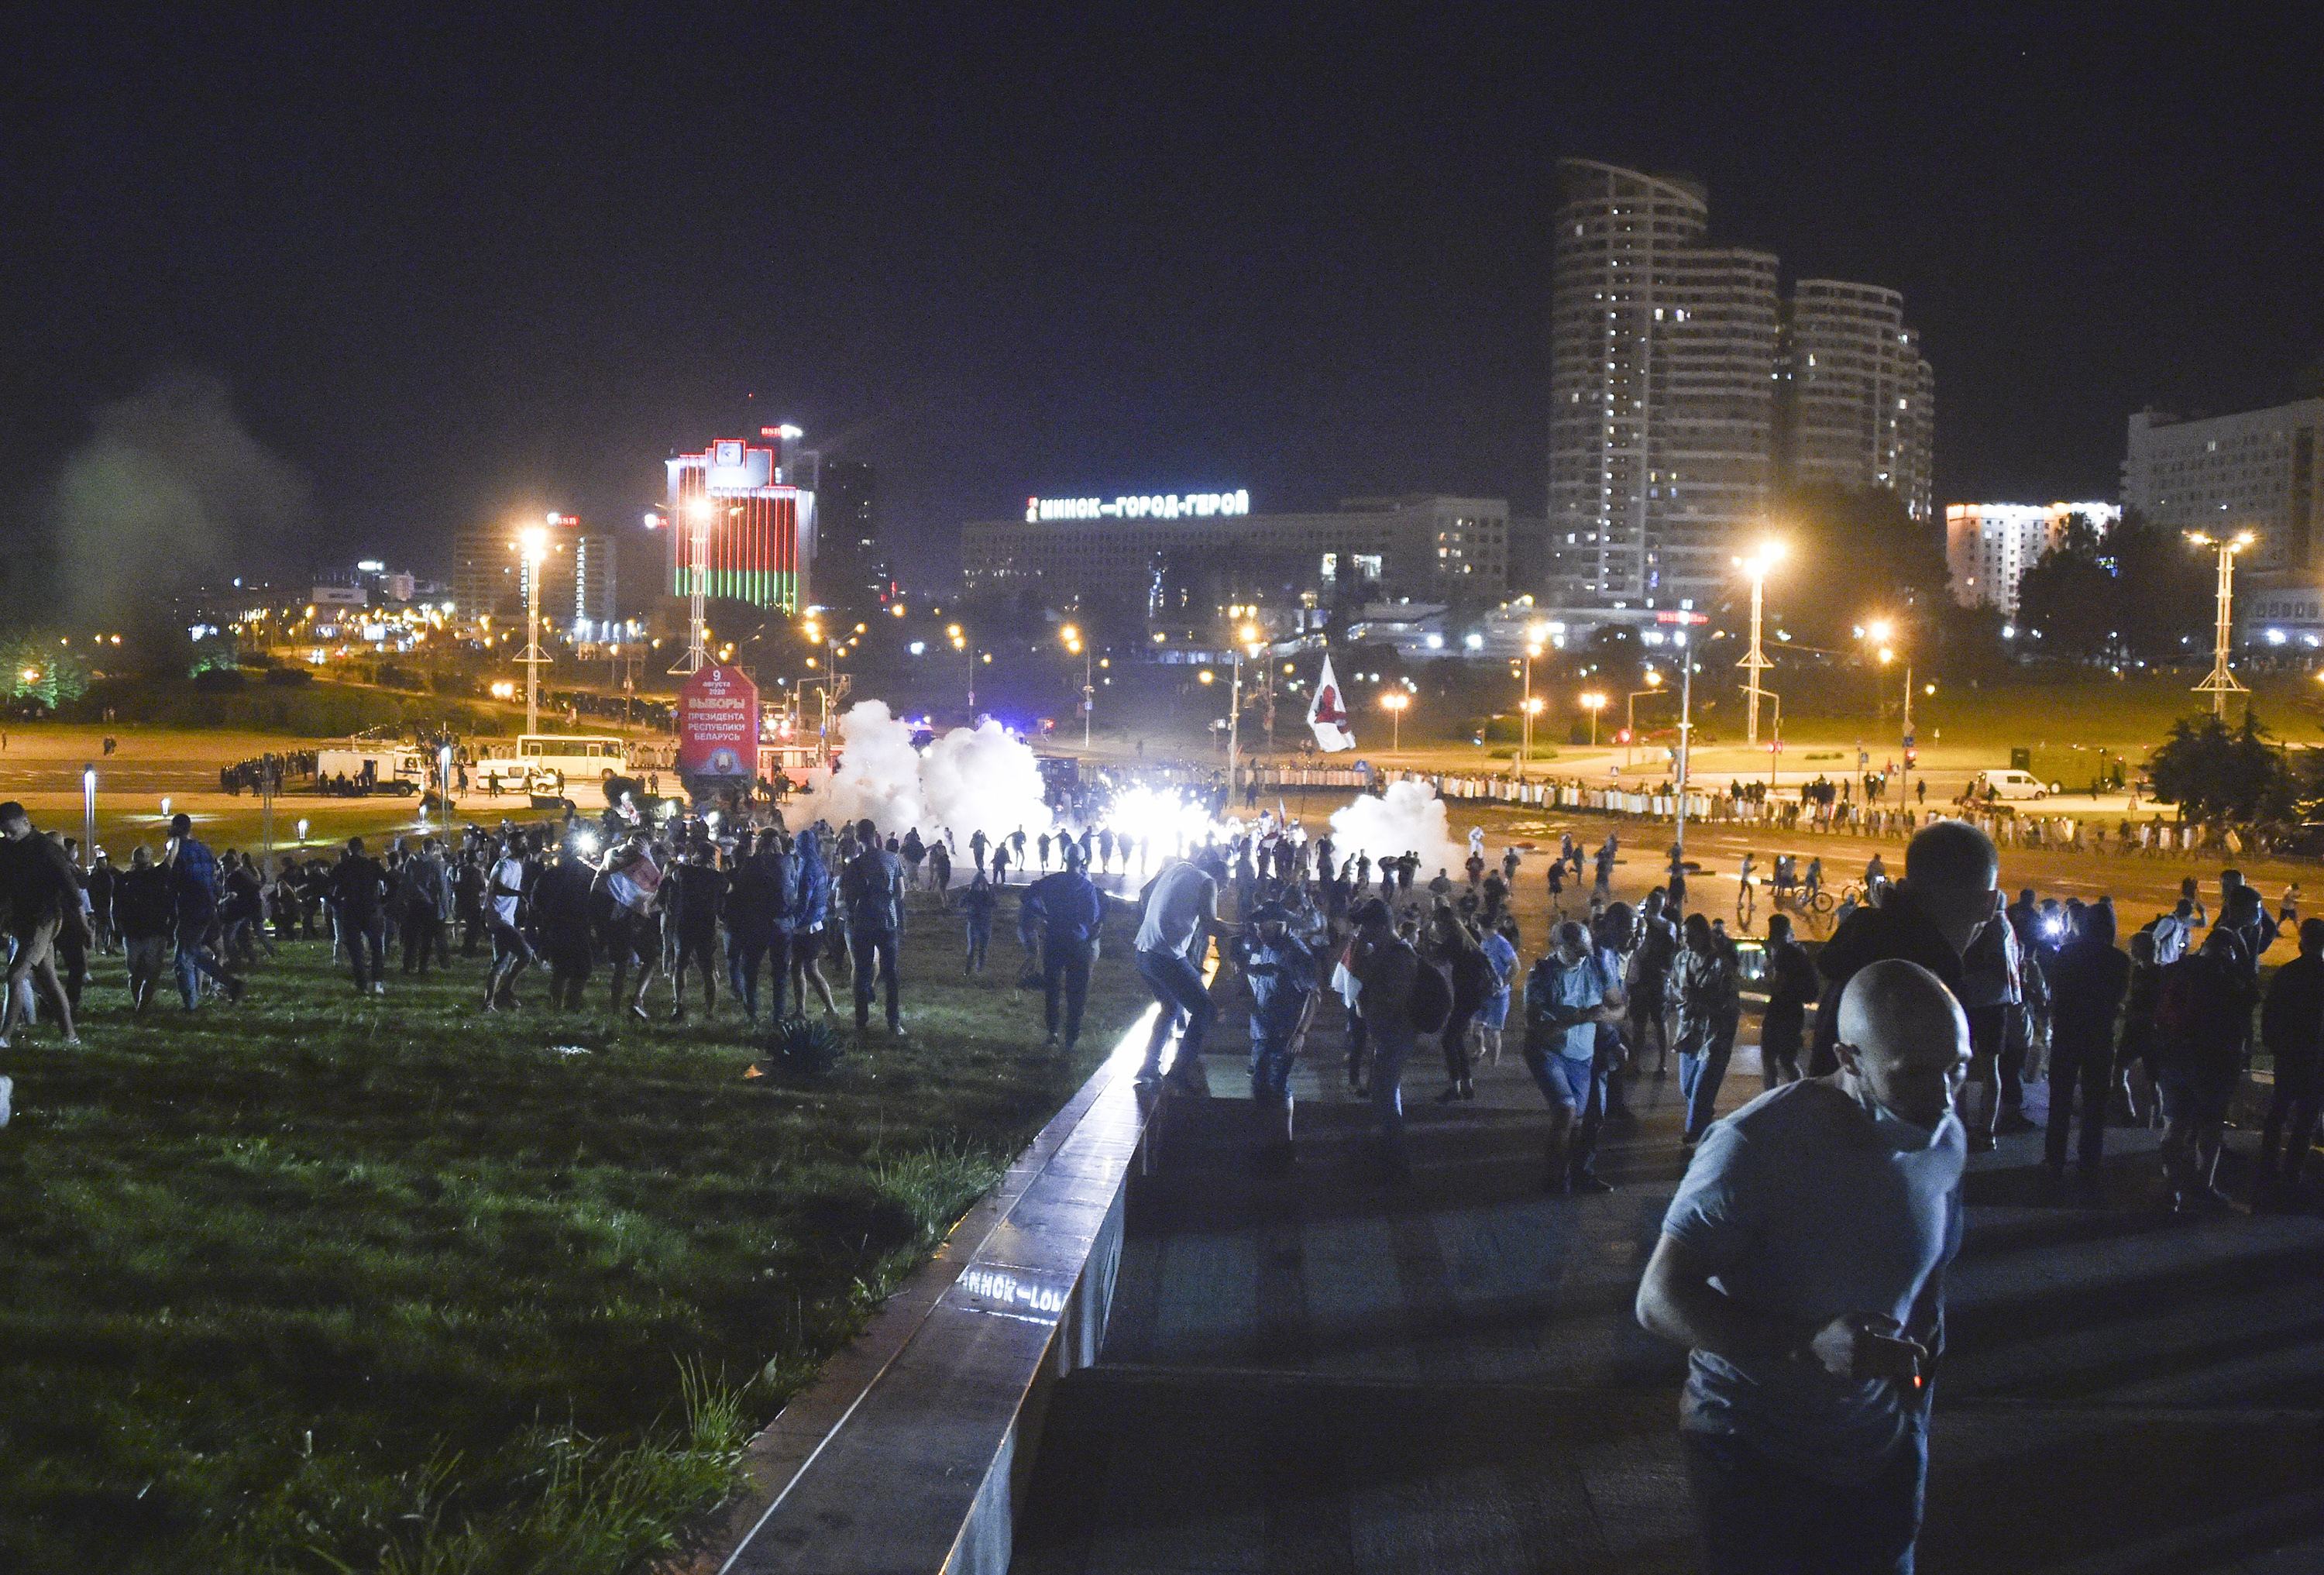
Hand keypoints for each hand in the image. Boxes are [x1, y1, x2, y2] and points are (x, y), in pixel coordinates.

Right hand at [1807, 1314, 1926, 1381]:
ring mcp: (1862, 1370)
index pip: (1898, 1349)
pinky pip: (1876, 1375)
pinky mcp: (1856, 1377)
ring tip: (1898, 1360)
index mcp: (1869, 1341)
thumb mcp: (1856, 1316)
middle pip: (1897, 1364)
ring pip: (1888, 1372)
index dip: (1913, 1350)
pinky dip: (1883, 1371)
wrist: (1812, 1344)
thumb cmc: (1834, 1326)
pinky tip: (1880, 1363)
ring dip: (1896, 1367)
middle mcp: (1868, 1359)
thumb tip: (1899, 1325)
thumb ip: (1879, 1319)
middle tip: (1912, 1357)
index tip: (1923, 1351)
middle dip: (1908, 1361)